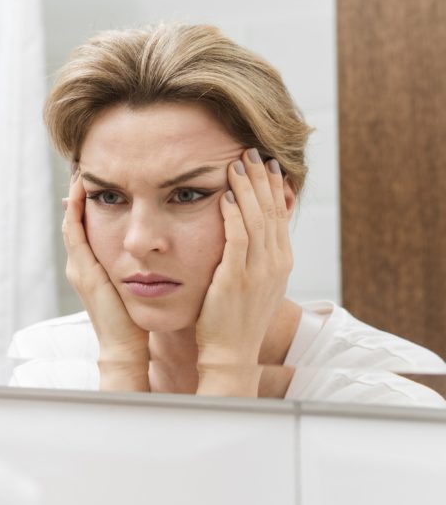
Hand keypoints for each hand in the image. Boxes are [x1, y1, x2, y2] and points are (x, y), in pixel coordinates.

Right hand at [63, 174, 148, 389]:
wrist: (125, 348)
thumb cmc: (135, 321)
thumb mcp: (134, 288)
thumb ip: (137, 268)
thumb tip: (155, 249)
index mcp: (92, 268)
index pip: (86, 227)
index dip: (89, 203)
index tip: (97, 177)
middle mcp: (81, 265)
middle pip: (75, 220)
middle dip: (78, 193)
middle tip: (84, 165)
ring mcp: (79, 268)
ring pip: (72, 223)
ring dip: (74, 197)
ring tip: (80, 172)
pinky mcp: (84, 271)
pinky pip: (76, 234)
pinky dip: (75, 212)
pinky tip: (80, 193)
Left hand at [195, 149, 292, 395]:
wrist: (231, 353)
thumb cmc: (235, 319)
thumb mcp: (254, 283)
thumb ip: (254, 256)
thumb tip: (250, 232)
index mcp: (280, 262)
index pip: (279, 215)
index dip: (273, 187)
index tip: (266, 163)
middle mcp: (275, 263)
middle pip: (271, 210)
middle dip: (261, 178)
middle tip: (251, 151)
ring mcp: (258, 271)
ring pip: (256, 219)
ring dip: (246, 188)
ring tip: (237, 163)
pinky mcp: (237, 278)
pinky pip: (237, 239)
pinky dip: (232, 215)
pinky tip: (224, 196)